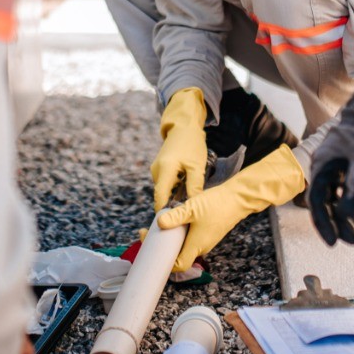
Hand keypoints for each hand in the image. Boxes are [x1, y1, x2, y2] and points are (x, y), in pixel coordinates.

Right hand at [151, 87, 208, 210]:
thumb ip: (194, 187)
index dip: (164, 213)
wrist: (184, 126)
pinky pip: (165, 184)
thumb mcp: (196, 167)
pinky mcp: (160, 168)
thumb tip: (192, 206)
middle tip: (184, 220)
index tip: (171, 227)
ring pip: (163, 190)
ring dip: (173, 198)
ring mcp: (156, 169)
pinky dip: (173, 190)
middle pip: (161, 196)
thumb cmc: (192, 145)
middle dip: (170, 207)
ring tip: (186, 207)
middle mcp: (156, 171)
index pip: (160, 198)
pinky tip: (184, 193)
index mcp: (165, 170)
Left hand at [157, 144, 304, 270]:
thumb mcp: (192, 208)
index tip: (151, 245)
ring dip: (171, 238)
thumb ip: (175, 216)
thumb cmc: (217, 204)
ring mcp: (205, 240)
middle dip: (163, 246)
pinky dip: (180, 233)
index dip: (163, 262)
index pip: (178, 265)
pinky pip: (190, 238)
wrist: (238, 199)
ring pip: (184, 245)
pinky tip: (176, 219)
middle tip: (151, 231)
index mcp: (196, 246)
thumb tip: (160, 223)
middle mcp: (201, 247)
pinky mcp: (208, 232)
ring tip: (160, 223)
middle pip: (178, 255)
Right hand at [307, 85, 353, 244]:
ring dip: (346, 218)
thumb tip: (344, 215)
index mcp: (322, 165)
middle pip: (325, 202)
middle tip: (353, 242)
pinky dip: (352, 205)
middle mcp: (324, 167)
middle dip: (338, 224)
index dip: (323, 223)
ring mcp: (334, 167)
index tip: (332, 243)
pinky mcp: (345, 167)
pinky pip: (343, 191)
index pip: (316, 201)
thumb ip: (353, 188)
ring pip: (335, 199)